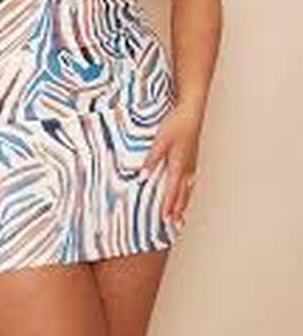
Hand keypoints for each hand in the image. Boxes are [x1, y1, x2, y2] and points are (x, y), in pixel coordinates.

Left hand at [137, 105, 202, 224]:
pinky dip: (188, 189)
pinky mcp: (192, 156)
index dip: (168, 206)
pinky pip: (191, 178)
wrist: (192, 111)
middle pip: (183, 193)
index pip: (172, 191)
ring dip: (185, 200)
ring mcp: (192, 162)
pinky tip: (188, 188)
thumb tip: (142, 176)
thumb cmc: (177, 124)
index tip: (165, 219)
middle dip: (179, 208)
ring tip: (182, 212)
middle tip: (176, 223)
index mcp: (179, 165)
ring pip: (189, 187)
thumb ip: (152, 159)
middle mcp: (187, 167)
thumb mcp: (160, 141)